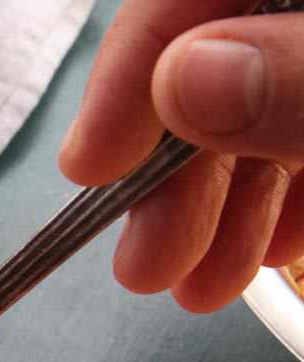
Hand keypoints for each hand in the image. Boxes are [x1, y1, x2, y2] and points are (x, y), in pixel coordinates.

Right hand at [60, 0, 303, 311]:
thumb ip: (301, 72)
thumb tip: (186, 82)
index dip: (130, 76)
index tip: (90, 167)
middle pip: (214, 62)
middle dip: (171, 175)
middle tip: (144, 264)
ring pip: (262, 111)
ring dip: (220, 208)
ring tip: (197, 287)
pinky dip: (284, 197)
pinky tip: (268, 249)